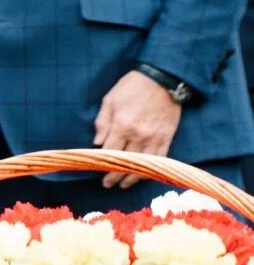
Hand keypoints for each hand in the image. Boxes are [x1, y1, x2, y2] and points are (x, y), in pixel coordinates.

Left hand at [93, 70, 182, 188]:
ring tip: (124, 185)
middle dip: (115, 177)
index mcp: (122, 126)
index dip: (103, 166)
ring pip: (143, 166)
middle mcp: (138, 135)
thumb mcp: (110, 100)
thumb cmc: (132, 87)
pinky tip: (144, 176)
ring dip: (132, 178)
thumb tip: (96, 143)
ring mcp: (154, 138)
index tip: (98, 173)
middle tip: (108, 184)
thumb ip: (102, 123)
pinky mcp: (167, 137)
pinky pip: (159, 159)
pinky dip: (151, 170)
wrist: (162, 79)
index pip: (110, 153)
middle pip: (126, 163)